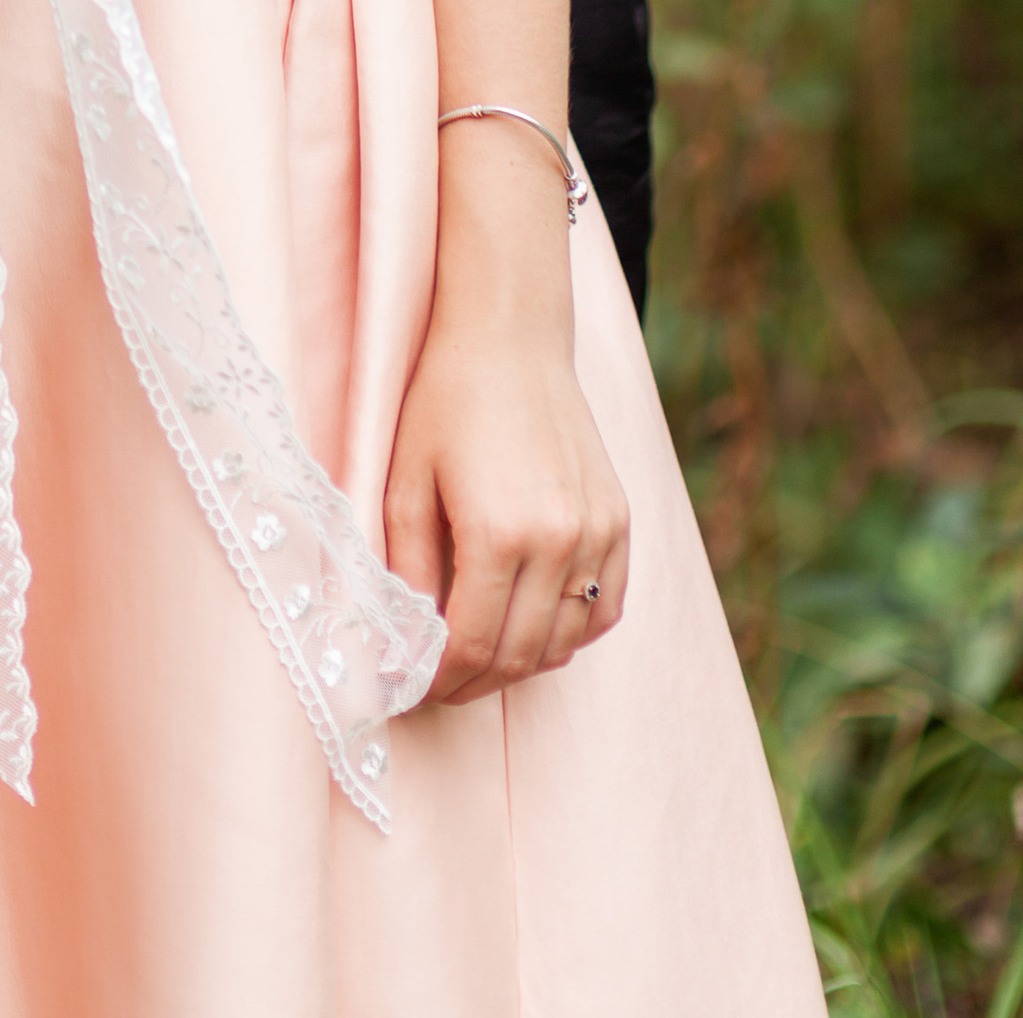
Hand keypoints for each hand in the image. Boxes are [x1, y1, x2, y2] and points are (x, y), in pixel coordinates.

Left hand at [385, 138, 630, 700]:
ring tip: (481, 653)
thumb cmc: (443, 400)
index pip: (472, 646)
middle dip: (474, 681)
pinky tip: (535, 624)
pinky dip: (572, 631)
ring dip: (522, 661)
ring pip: (565, 641)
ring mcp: (598, 532)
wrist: (509, 336)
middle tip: (441, 682)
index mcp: (498, 532)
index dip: (439, 679)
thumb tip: (402, 644)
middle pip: (519, 654)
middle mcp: (559, 540)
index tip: (414, 685)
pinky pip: (606, 608)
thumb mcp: (404, 482)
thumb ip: (404, 569)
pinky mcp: (620, 520)